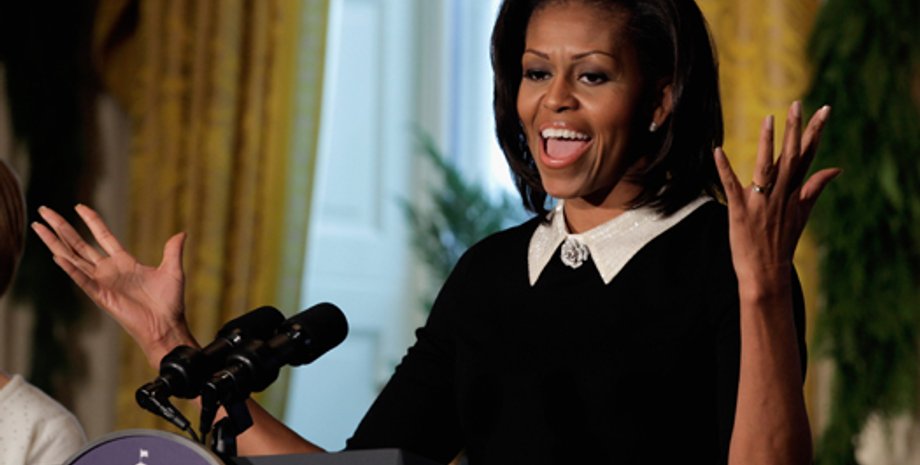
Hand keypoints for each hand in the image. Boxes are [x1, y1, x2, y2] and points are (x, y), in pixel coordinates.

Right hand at [32, 204, 196, 365]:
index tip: (79, 206)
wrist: (166, 325)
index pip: (103, 236)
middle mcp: (108, 270)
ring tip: (38, 226)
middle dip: (61, 227)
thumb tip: (182, 233)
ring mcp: (101, 282)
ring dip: (55, 242)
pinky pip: (82, 279)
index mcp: (124, 262)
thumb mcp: (173, 271)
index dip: (92, 221)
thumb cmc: (169, 303)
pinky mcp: (100, 295)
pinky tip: (57, 256)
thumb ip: (173, 250)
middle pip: (79, 244)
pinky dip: (70, 268)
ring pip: (72, 258)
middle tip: (44, 210)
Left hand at [714, 101, 839, 295]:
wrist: (766, 271)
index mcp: (794, 192)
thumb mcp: (803, 213)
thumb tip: (836, 168)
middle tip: (798, 104)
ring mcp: (761, 202)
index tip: (823, 109)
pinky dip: (724, 168)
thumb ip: (815, 187)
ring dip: (767, 143)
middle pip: (790, 156)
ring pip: (765, 167)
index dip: (815, 132)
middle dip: (795, 130)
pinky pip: (731, 186)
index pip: (807, 155)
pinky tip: (717, 151)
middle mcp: (781, 194)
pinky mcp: (740, 211)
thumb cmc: (782, 241)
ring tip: (768, 119)